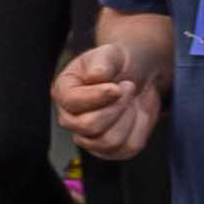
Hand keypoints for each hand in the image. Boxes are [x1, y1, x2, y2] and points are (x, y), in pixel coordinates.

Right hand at [54, 40, 156, 160]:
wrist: (137, 77)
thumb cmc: (118, 65)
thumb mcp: (111, 54)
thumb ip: (103, 62)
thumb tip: (96, 76)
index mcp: (63, 92)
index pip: (72, 103)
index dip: (97, 96)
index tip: (117, 86)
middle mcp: (70, 119)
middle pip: (89, 126)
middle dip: (117, 106)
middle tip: (129, 87)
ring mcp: (88, 138)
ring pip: (109, 141)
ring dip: (129, 118)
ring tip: (131, 100)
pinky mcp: (109, 150)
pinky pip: (127, 148)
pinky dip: (140, 130)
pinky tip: (136, 114)